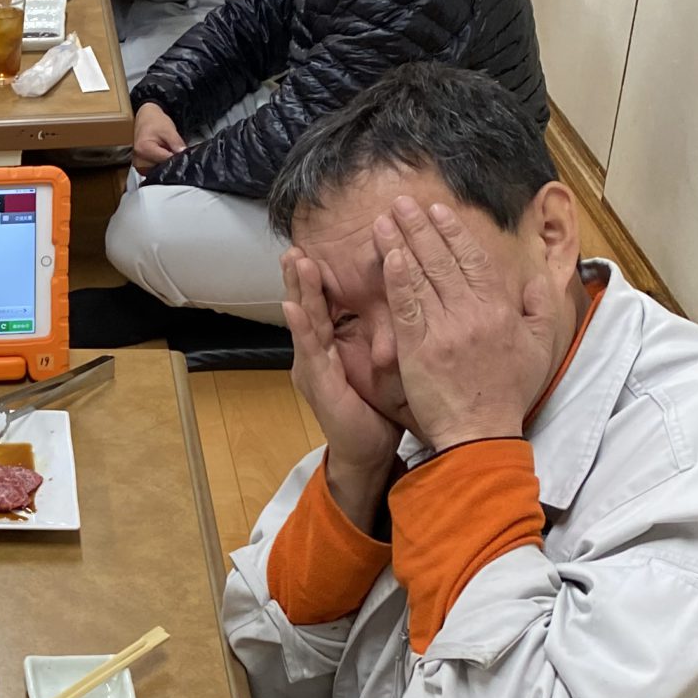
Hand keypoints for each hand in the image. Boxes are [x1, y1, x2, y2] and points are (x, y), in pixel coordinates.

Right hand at [132, 102, 186, 173]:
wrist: (146, 120)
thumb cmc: (155, 122)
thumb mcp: (168, 130)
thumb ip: (176, 143)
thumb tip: (184, 154)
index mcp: (143, 150)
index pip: (165, 160)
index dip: (176, 157)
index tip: (180, 151)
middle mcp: (139, 161)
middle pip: (162, 168)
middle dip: (171, 161)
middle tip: (172, 148)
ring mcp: (140, 166)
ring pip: (160, 171)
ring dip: (166, 163)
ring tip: (166, 150)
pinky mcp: (142, 169)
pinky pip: (156, 171)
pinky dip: (162, 164)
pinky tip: (163, 155)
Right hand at [281, 249, 400, 528]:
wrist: (367, 452)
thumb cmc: (376, 411)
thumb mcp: (381, 364)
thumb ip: (382, 337)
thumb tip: (404, 306)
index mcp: (334, 346)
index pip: (327, 302)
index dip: (321, 276)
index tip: (317, 247)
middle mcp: (318, 353)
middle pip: (310, 304)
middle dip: (301, 275)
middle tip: (295, 245)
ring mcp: (314, 367)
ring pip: (305, 320)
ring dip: (297, 290)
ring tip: (293, 261)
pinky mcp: (318, 383)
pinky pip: (311, 350)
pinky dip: (302, 327)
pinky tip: (293, 307)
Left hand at [376, 196, 561, 449]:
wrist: (482, 432)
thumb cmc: (509, 392)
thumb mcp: (541, 346)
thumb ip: (541, 307)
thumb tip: (538, 277)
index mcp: (500, 309)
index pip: (473, 259)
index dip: (454, 232)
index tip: (438, 211)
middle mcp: (472, 313)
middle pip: (442, 260)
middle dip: (421, 227)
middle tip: (403, 203)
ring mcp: (444, 330)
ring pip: (421, 277)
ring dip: (402, 244)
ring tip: (385, 220)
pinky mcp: (418, 349)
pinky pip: (406, 307)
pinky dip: (397, 280)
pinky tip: (386, 257)